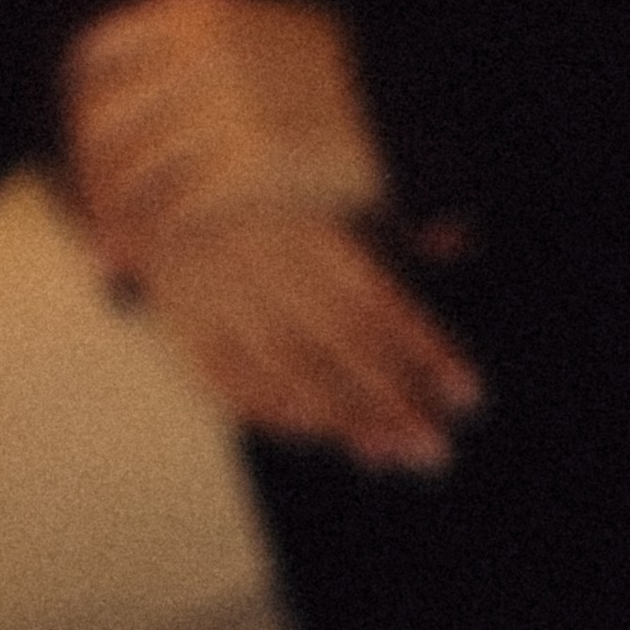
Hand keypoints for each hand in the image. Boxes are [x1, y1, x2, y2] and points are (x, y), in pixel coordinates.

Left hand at [63, 0, 387, 268]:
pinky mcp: (251, 168)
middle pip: (104, 123)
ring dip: (114, 221)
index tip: (78, 155)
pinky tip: (144, 267)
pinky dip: (150, 244)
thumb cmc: (329, 86)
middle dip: (87, 179)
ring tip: (111, 253)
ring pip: (131, 175)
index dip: (76, 113)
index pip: (95, 58)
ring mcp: (227, 109)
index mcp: (195, 12)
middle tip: (90, 218)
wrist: (409, 113)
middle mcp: (203, 53)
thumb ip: (188, 57)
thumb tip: (106, 102)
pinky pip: (171, 214)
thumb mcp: (252, 38)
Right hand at [136, 206, 483, 473]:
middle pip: (339, 342)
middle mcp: (268, 260)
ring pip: (289, 368)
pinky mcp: (188, 325)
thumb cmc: (278, 200)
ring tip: (389, 454)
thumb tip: (463, 238)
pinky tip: (313, 434)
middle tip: (436, 452)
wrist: (161, 175)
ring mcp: (223, 295)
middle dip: (392, 401)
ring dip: (342, 418)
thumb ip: (400, 232)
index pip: (379, 300)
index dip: (426, 349)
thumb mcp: (338, 198)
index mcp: (311, 224)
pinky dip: (272, 411)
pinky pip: (231, 381)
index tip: (469, 393)